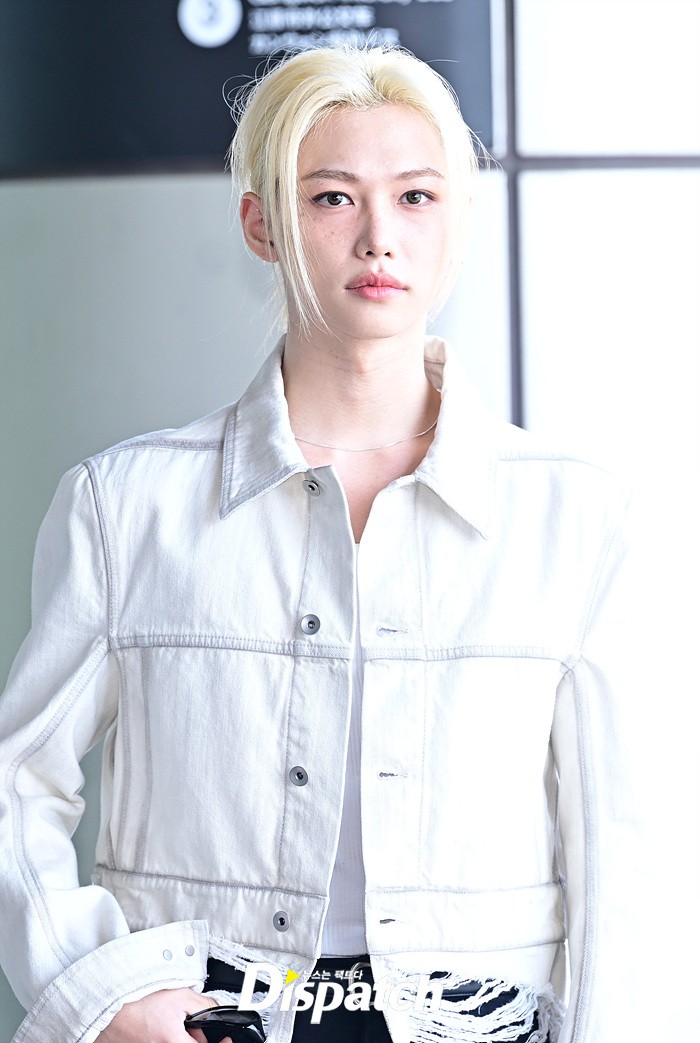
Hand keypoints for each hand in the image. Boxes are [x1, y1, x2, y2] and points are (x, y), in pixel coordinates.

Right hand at [95, 987, 219, 1041]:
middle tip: (192, 1024)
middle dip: (197, 1039)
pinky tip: (162, 1028)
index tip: (227, 1040)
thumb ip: (204, 1006)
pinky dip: (168, 1038)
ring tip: (172, 1023)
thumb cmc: (139, 1000)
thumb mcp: (180, 995)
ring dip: (182, 1039)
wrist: (109, 1005)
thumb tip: (217, 1012)